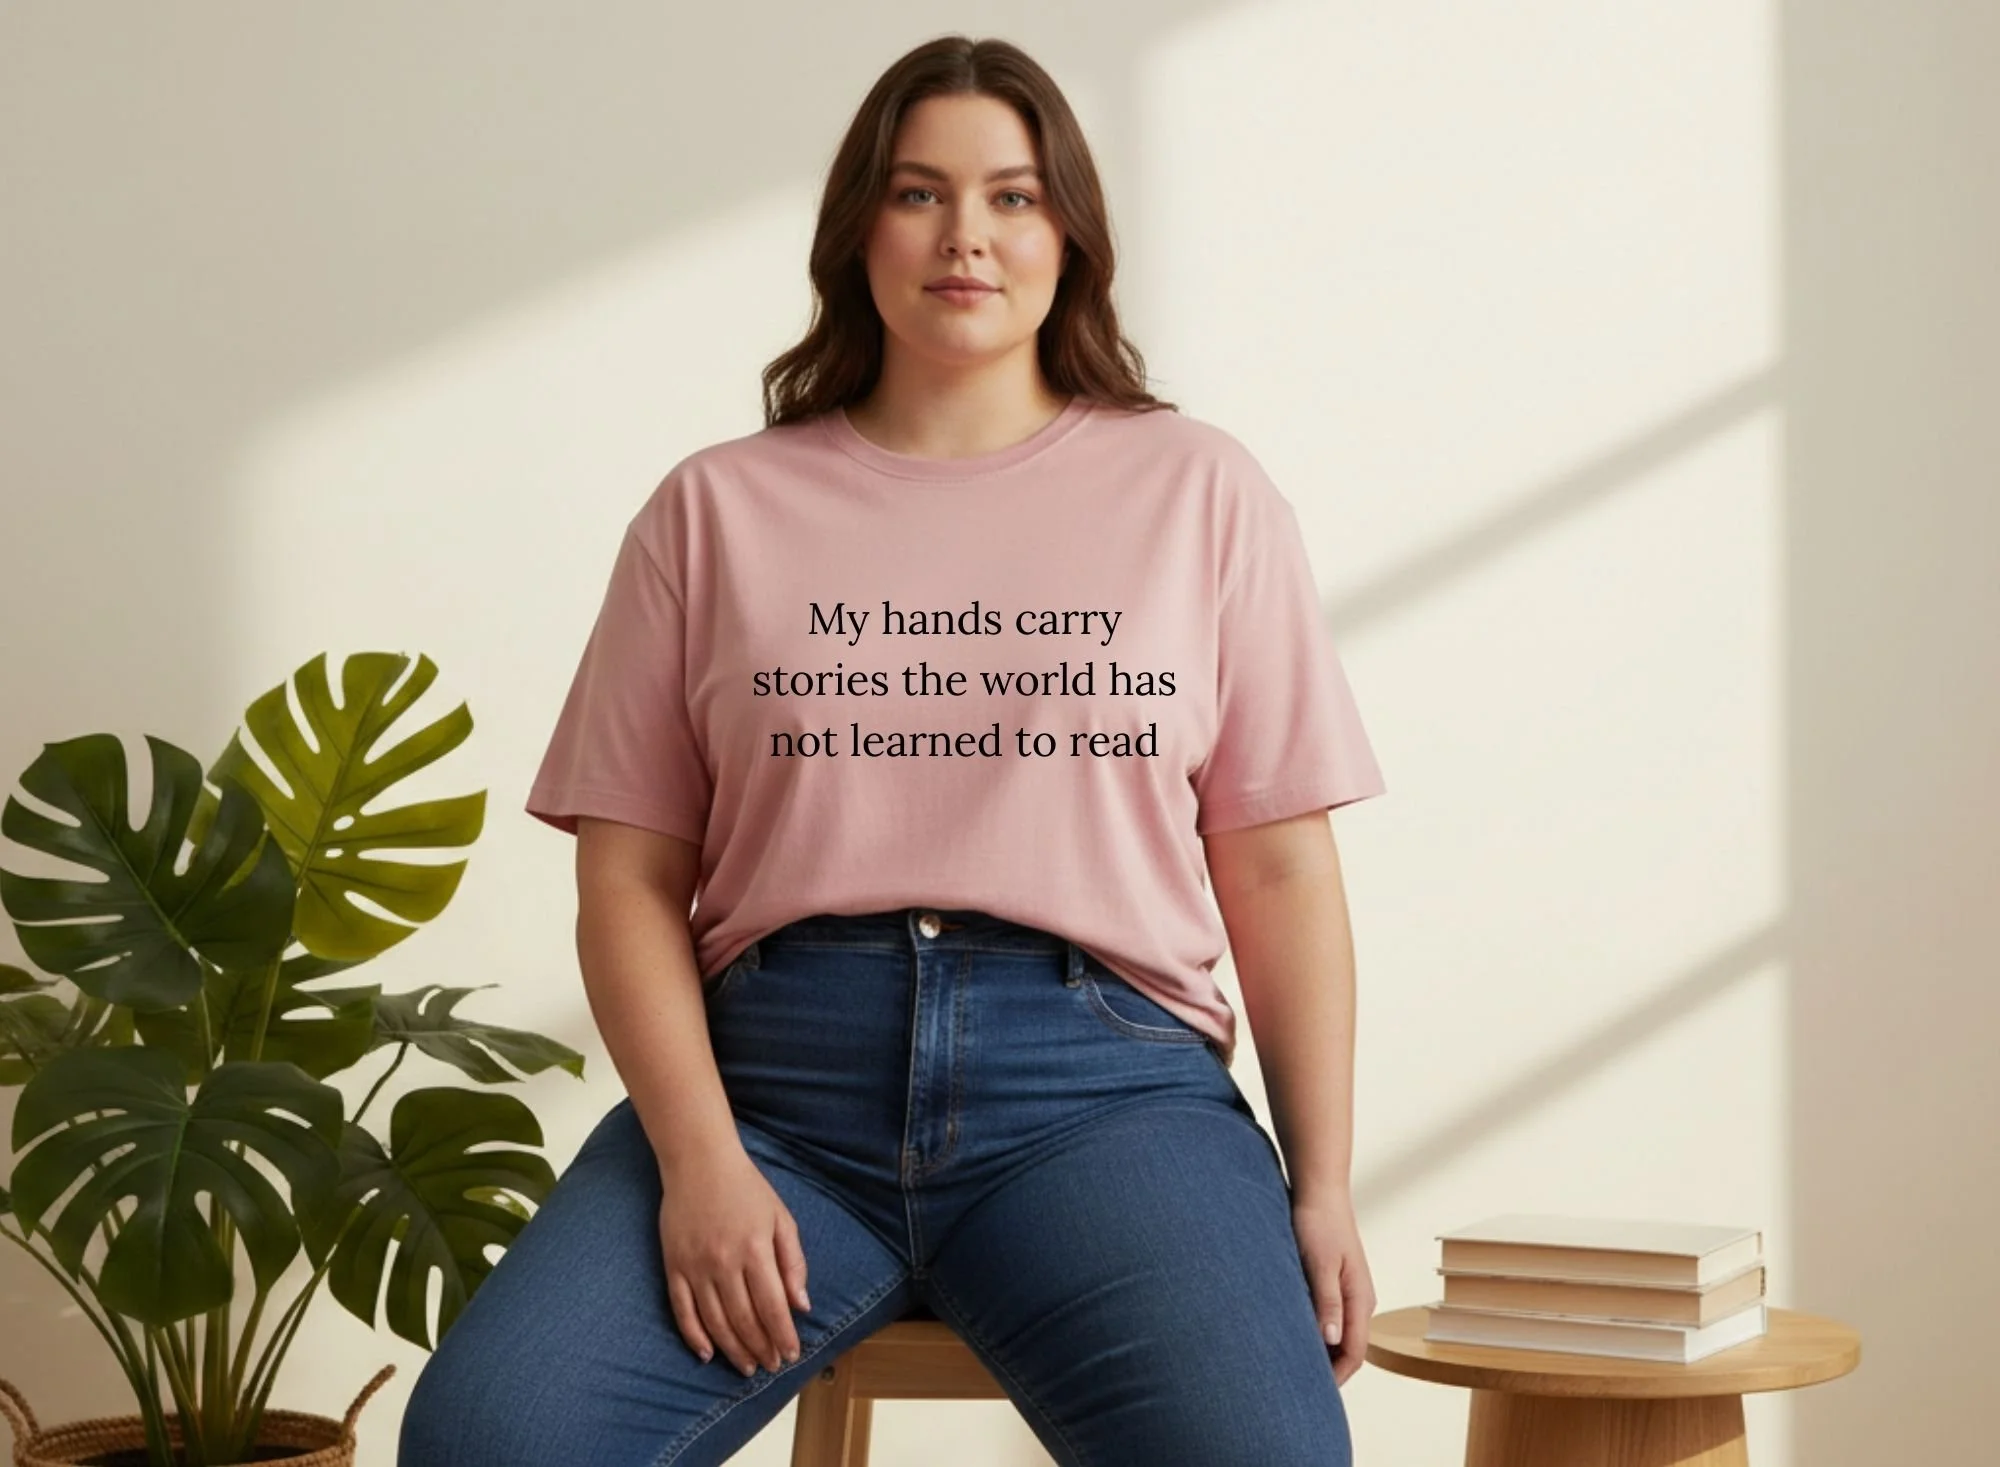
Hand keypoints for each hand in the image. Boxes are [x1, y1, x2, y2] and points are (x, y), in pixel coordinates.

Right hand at [658, 1144, 811, 1376]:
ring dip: (732, 1350)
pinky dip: (694, 1336)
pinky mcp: (673, 1266)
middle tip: (770, 1366)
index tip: (790, 1355)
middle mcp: (724, 1263)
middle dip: (760, 1348)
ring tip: (747, 1367)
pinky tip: (707, 1353)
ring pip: (714, 1321)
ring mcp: (695, 1267)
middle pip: (744, 1319)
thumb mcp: (781, 1218)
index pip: (772, 1307)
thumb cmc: (747, 1189)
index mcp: (755, 1250)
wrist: (699, 1163)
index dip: (782, 1336)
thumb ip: (793, 1263)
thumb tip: (801, 1306)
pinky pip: (682, 1310)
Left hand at [1290, 1183, 1374, 1387]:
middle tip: (1297, 1387)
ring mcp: (1348, 1291)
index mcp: (1359, 1299)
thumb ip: (1327, 1301)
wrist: (1319, 1190)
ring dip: (1321, 1352)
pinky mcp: (1335, 1282)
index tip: (1311, 1394)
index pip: (1354, 1354)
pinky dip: (1317, 1332)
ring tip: (1292, 1366)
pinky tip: (1294, 1335)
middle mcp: (1359, 1300)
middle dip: (1328, 1371)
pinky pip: (1331, 1318)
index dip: (1335, 1378)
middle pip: (1348, 1349)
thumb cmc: (1318, 1222)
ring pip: (1339, 1335)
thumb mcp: (1319, 1263)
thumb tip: (1332, 1340)